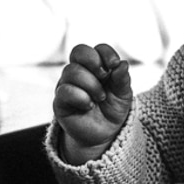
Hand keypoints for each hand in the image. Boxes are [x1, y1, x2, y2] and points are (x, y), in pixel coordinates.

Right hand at [54, 43, 132, 164]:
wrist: (103, 134)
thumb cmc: (113, 109)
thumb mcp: (123, 94)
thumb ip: (122, 79)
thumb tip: (122, 64)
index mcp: (96, 66)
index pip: (97, 49)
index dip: (106, 53)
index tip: (115, 64)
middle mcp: (79, 72)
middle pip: (78, 51)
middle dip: (94, 61)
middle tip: (104, 76)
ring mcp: (67, 85)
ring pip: (72, 71)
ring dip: (90, 84)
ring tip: (100, 97)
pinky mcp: (60, 101)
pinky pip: (65, 91)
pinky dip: (80, 97)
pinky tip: (89, 105)